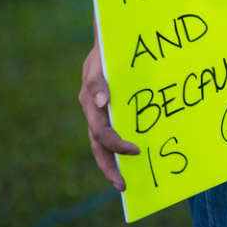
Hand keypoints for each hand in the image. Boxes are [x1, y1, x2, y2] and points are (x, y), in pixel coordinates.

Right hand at [79, 37, 139, 189]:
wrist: (110, 39)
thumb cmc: (105, 51)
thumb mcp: (99, 62)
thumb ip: (98, 81)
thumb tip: (102, 101)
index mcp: (90, 103)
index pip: (102, 133)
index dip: (117, 145)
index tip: (136, 150)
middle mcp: (93, 111)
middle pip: (98, 147)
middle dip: (109, 167)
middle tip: (123, 186)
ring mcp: (99, 111)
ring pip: (102, 143)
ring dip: (113, 162)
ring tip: (125, 179)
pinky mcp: (108, 108)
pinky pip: (112, 130)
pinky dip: (120, 145)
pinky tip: (134, 154)